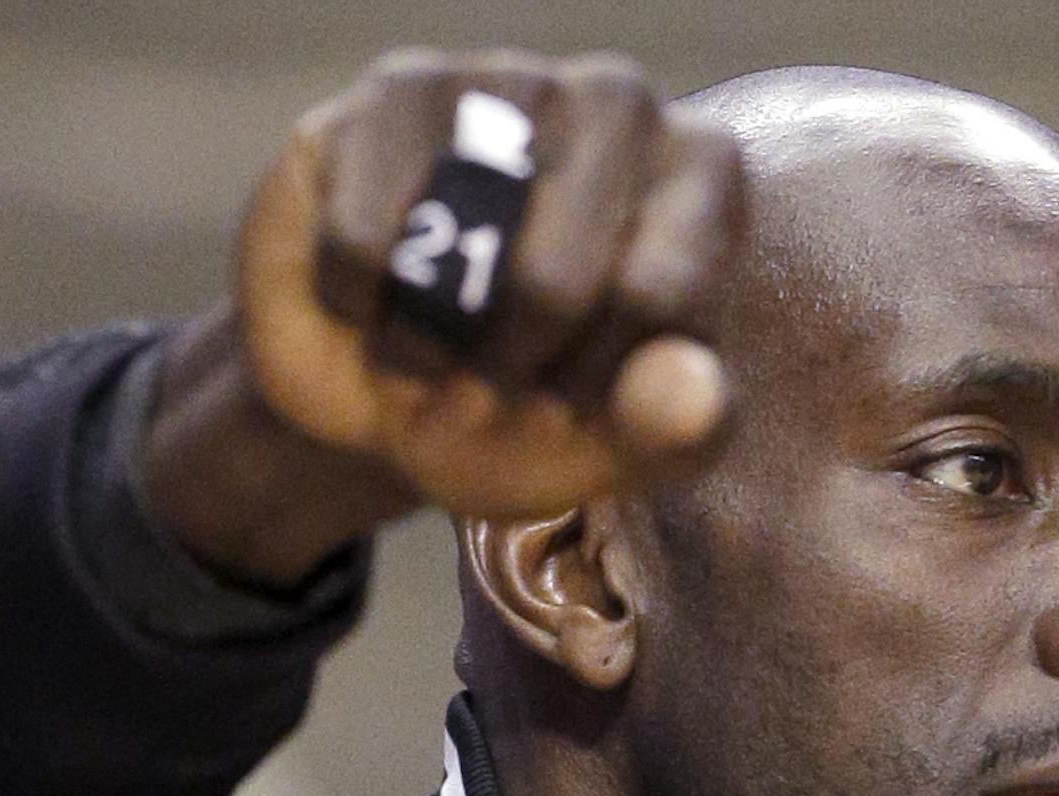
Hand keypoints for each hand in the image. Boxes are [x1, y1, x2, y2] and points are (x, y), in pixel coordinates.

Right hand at [237, 49, 744, 520]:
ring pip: (459, 247)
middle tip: (485, 392)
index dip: (591, 389)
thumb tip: (684, 397)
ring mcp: (503, 81)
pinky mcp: (391, 94)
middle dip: (504, 375)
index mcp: (702, 173)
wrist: (402, 394)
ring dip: (428, 345)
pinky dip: (355, 310)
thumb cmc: (541, 407)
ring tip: (431, 355)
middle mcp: (617, 104)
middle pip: (553, 282)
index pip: (653, 299)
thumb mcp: (625, 450)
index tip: (572, 405)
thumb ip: (680, 430)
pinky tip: (371, 301)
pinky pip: (361, 240)